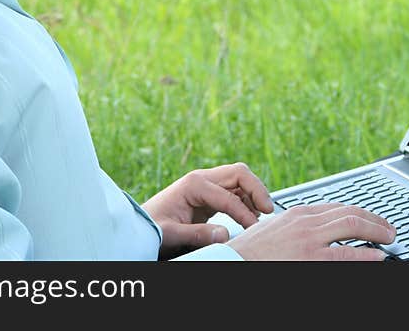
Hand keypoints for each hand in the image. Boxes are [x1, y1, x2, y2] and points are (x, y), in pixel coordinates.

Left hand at [142, 162, 273, 258]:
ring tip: (261, 213)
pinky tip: (250, 213)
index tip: (253, 229)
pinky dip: (247, 199)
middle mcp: (202, 179)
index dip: (244, 213)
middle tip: (268, 210)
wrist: (140, 224)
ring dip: (254, 193)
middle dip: (257, 189)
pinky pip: (234, 190)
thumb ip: (196, 234)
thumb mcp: (170, 233)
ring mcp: (206, 184)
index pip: (229, 196)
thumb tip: (224, 235)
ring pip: (240, 179)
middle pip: (239, 173)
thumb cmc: (151, 227)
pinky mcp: (209, 194)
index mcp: (193, 184)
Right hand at [227, 203, 395, 260]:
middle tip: (388, 228)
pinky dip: (366, 254)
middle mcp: (306, 221)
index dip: (359, 213)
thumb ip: (296, 228)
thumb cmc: (250, 252)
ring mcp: (309, 239)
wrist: (233, 261)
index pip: (337, 207)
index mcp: (298, 213)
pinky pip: (346, 255)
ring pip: (352, 227)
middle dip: (373, 219)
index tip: (371, 219)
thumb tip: (315, 233)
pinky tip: (378, 256)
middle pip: (349, 213)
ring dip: (376, 231)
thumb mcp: (276, 231)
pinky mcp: (310, 259)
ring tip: (389, 238)